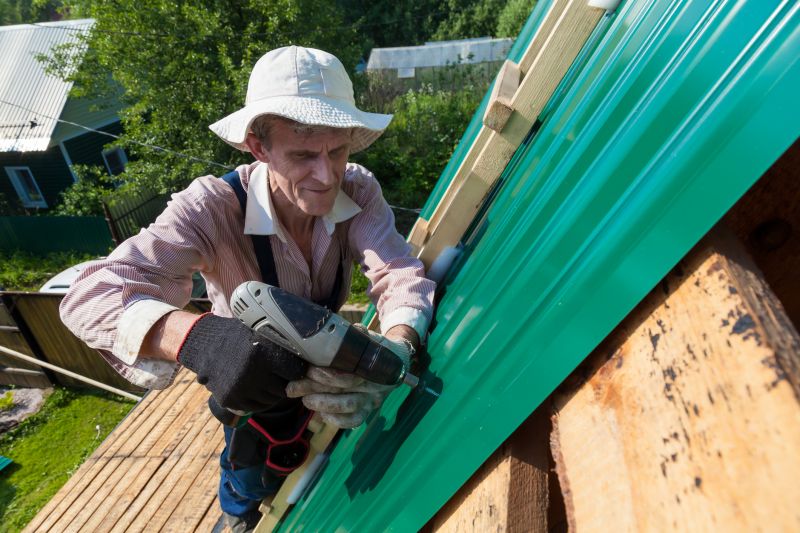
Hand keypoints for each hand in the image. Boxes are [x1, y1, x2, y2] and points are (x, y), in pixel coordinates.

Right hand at [178, 314, 306, 412]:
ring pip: (270, 401)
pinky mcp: (230, 399)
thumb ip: (282, 347)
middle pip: (283, 390)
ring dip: (271, 394)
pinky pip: (254, 408)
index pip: (295, 372)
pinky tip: (253, 389)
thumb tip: (312, 358)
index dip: (296, 371)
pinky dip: (257, 401)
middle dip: (284, 385)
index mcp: (265, 353)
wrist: (206, 345)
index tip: (295, 369)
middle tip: (279, 377)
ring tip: (264, 381)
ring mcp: (241, 388)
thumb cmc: (240, 337)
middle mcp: (254, 373)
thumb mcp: (262, 334)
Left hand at [285, 333, 413, 428]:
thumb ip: (362, 335)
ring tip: (304, 400)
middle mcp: (373, 387)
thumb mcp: (372, 338)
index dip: (328, 375)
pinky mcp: (367, 411)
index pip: (349, 376)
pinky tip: (320, 416)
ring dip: (323, 405)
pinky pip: (354, 421)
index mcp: (373, 367)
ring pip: (347, 407)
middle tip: (293, 387)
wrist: (398, 362)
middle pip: (343, 391)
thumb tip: (355, 330)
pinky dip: (337, 420)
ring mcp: (371, 401)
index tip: (309, 369)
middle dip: (314, 389)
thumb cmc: (378, 348)